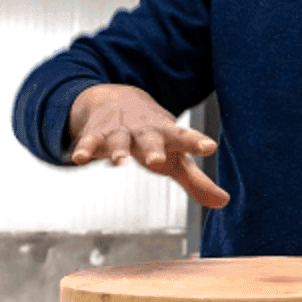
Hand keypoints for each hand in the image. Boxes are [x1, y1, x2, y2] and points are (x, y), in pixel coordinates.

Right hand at [68, 84, 229, 208]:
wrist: (119, 98)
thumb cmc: (155, 136)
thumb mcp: (175, 156)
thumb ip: (196, 181)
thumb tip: (223, 203)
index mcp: (168, 135)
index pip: (186, 138)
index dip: (197, 143)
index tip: (209, 147)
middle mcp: (145, 132)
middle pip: (151, 140)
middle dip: (154, 149)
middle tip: (157, 160)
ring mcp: (121, 131)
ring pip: (119, 140)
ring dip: (118, 151)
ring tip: (118, 163)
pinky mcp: (97, 134)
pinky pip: (89, 142)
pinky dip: (84, 149)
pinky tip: (77, 158)